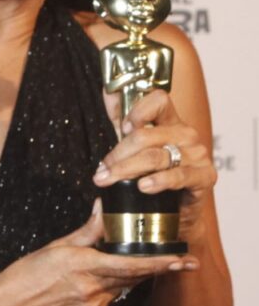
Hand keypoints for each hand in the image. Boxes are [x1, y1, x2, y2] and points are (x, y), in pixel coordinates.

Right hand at [0, 206, 197, 305]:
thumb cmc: (24, 276)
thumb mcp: (55, 247)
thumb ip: (87, 231)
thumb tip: (104, 209)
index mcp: (85, 268)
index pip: (133, 266)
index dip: (161, 264)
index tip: (183, 260)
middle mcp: (93, 291)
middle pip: (132, 277)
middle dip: (152, 268)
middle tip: (177, 259)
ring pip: (121, 288)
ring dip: (124, 276)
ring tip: (113, 266)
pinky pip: (108, 300)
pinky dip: (108, 288)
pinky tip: (89, 282)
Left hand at [92, 89, 215, 238]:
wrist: (177, 214)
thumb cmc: (154, 179)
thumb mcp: (134, 152)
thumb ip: (122, 125)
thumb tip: (106, 91)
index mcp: (170, 123)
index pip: (159, 100)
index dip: (138, 111)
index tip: (122, 128)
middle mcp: (185, 135)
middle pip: (146, 136)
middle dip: (117, 155)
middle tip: (101, 171)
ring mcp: (197, 155)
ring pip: (155, 156)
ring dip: (126, 170)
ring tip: (109, 180)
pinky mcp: (204, 177)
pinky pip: (179, 176)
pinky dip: (158, 181)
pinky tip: (144, 186)